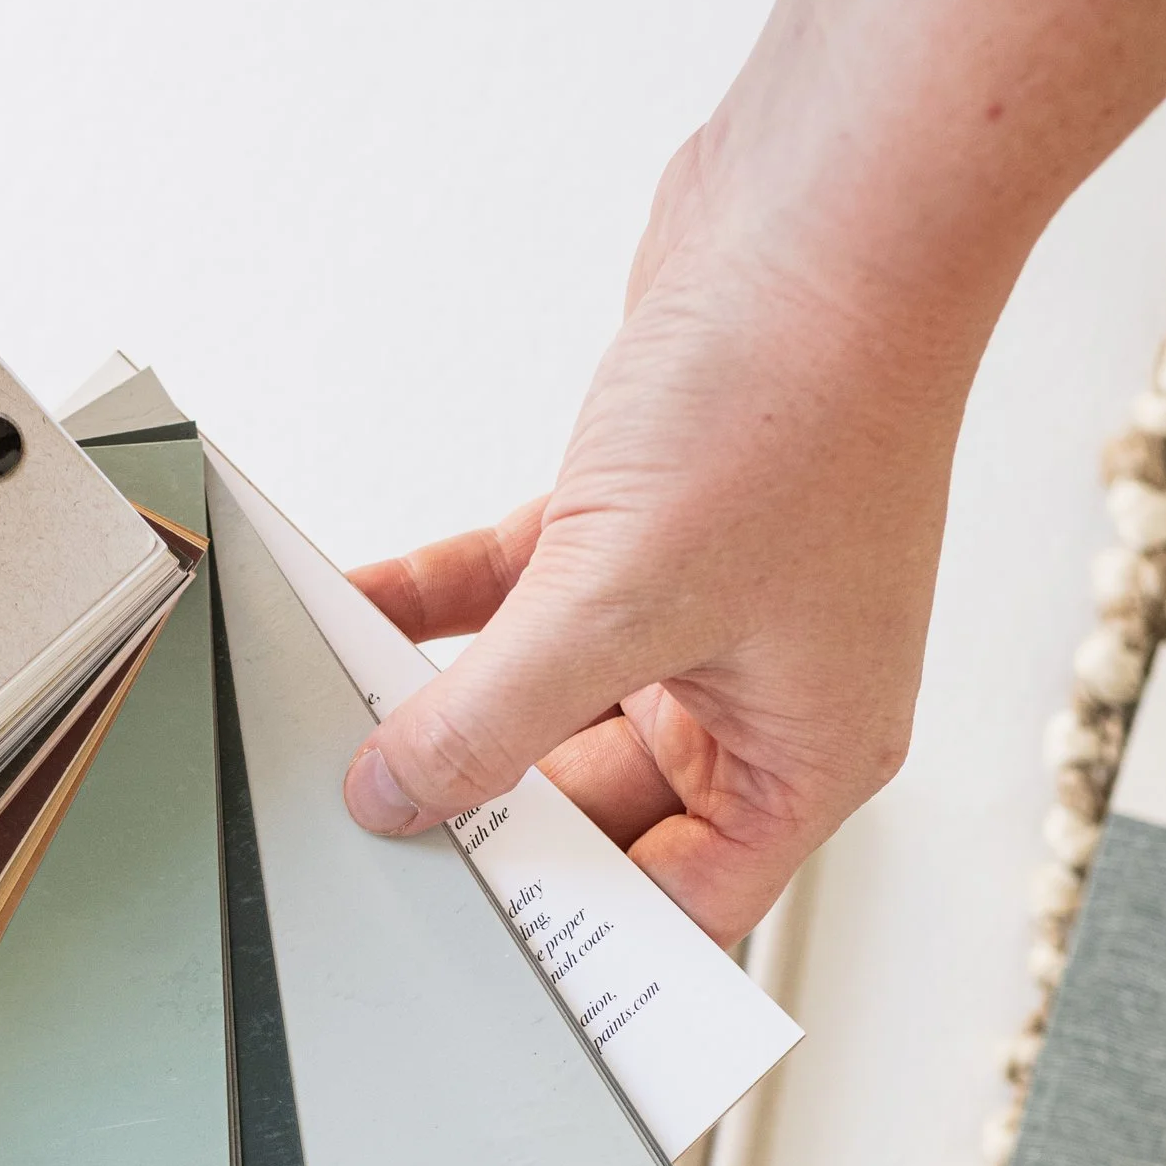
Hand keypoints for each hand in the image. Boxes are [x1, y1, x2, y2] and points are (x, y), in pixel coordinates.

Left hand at [341, 136, 976, 942]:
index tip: (466, 958)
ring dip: (442, 710)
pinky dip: (432, 612)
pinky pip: (510, 602)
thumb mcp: (620, 604)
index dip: (580, 940)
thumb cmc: (803, 401)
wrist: (831, 207)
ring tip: (334, 741)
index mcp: (807, 754)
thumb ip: (494, 721)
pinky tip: (347, 621)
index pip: (680, 901)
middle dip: (484, 816)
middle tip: (368, 847)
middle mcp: (759, 695)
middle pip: (593, 808)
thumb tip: (397, 798)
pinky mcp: (634, 524)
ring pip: (541, 699)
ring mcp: (695, 609)